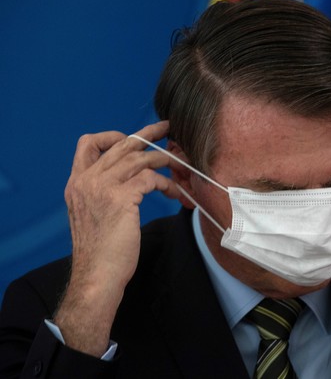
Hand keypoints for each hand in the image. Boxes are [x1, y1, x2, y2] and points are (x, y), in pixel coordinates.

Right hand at [54, 121, 181, 356]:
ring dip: (164, 160)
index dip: (112, 135)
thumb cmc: (100, 251)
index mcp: (77, 183)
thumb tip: (129, 181)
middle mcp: (86, 180)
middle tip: (167, 127)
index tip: (132, 137)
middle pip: (120, 144)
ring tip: (180, 165)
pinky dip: (166, 183)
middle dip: (147, 133)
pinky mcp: (121, 198)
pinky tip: (175, 193)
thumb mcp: (92, 214)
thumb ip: (102, 193)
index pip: (87, 144)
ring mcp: (102, 187)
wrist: (97, 275)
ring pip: (139, 158)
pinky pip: (150, 178)